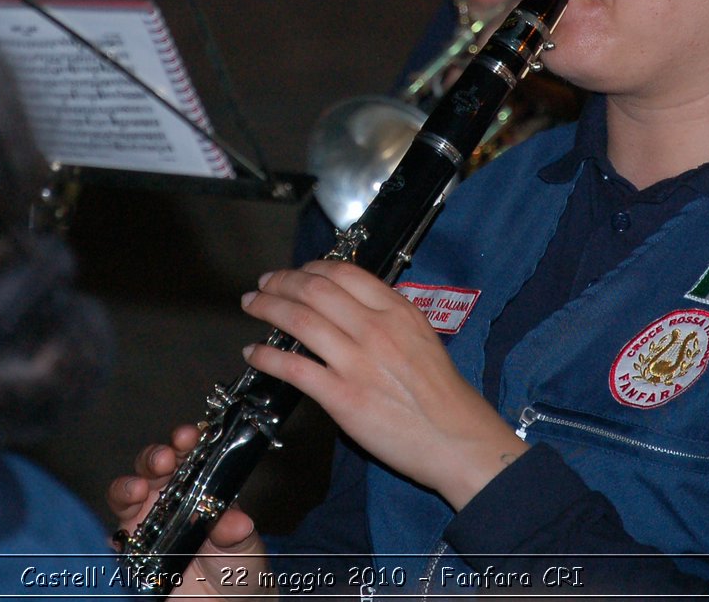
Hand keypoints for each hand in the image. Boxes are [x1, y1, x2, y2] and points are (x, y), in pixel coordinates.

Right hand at [108, 426, 273, 598]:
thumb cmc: (238, 570)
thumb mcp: (245, 549)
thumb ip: (238, 534)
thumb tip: (237, 521)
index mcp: (201, 487)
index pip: (191, 454)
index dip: (188, 441)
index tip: (189, 436)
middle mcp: (171, 498)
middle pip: (154, 465)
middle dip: (156, 456)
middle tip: (164, 459)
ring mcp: (148, 521)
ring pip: (128, 491)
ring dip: (129, 485)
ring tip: (138, 490)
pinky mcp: (131, 549)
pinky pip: (116, 531)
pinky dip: (116, 524)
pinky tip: (125, 522)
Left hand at [240, 262, 526, 510]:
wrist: (456, 439)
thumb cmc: (442, 394)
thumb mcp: (422, 337)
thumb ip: (388, 318)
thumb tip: (353, 307)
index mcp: (397, 311)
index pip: (344, 274)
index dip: (311, 268)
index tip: (296, 272)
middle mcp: (375, 329)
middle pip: (315, 290)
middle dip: (281, 282)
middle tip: (264, 283)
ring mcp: (356, 362)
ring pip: (298, 321)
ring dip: (267, 308)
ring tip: (251, 305)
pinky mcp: (342, 397)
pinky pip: (293, 368)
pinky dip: (266, 357)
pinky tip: (253, 354)